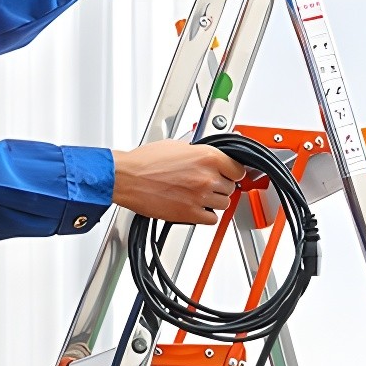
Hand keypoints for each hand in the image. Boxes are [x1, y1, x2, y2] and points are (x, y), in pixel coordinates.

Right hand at [111, 141, 246, 224]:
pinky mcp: (190, 214)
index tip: (230, 175)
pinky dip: (206, 215)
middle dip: (221, 186)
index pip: (238, 169)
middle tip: (207, 184)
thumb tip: (209, 157)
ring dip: (214, 201)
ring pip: (223, 204)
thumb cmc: (145, 162)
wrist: (127, 178)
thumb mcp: (178, 146)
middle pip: (230, 187)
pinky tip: (196, 208)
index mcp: (207, 156)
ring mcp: (199, 197)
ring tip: (199, 196)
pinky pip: (211, 219)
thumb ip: (199, 153)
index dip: (234, 172)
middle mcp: (206, 177)